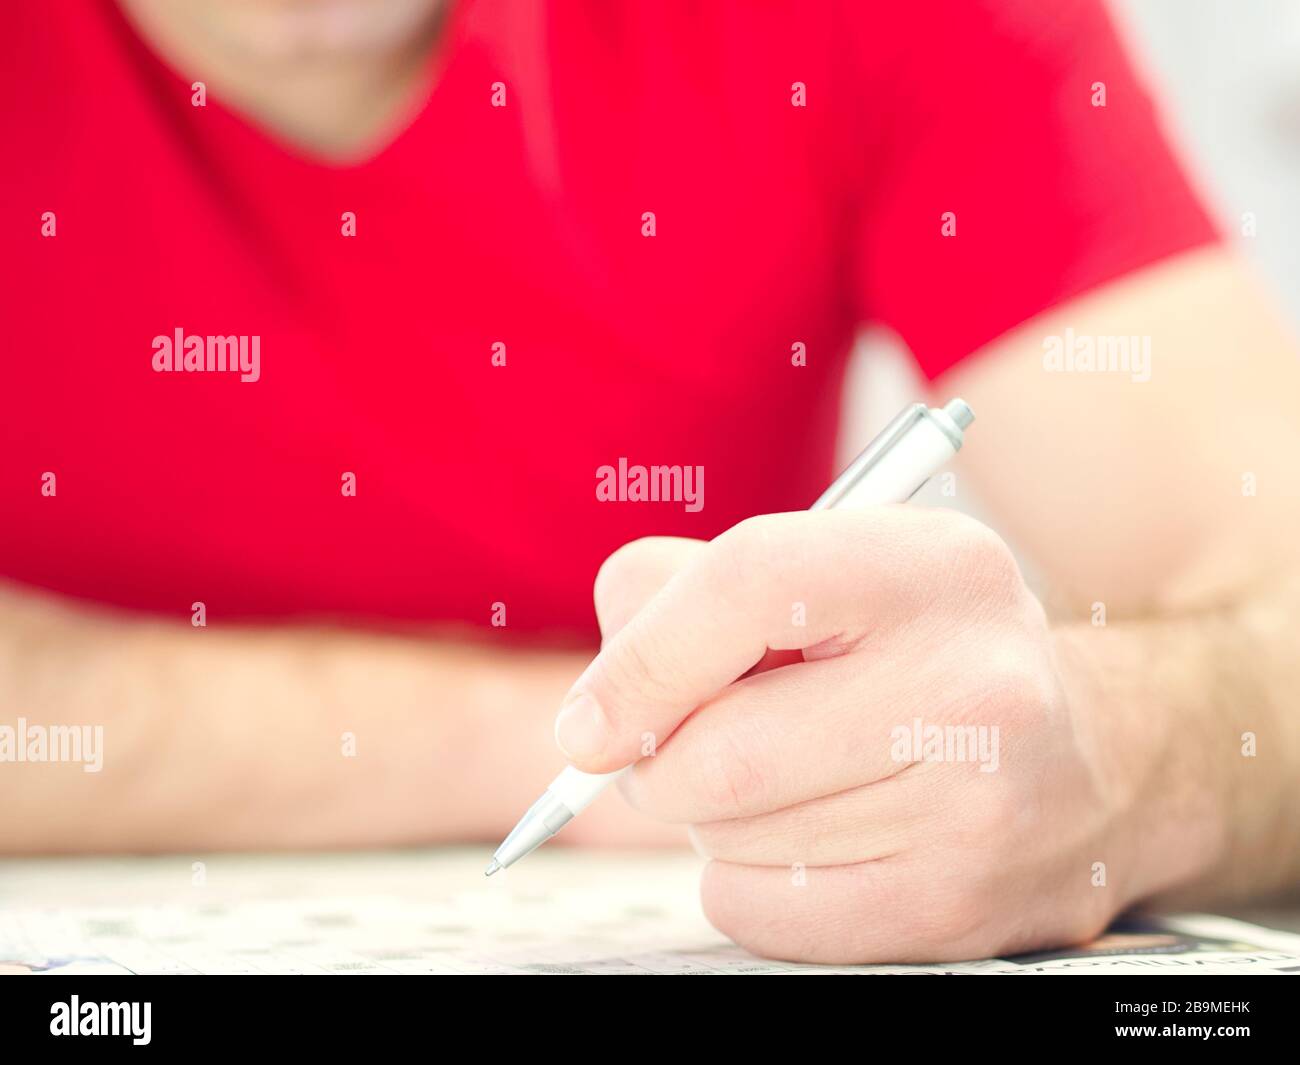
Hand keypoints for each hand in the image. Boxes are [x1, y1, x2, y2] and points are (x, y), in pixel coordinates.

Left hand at [554, 509, 1220, 962]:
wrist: (1089, 757)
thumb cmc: (915, 654)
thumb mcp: (830, 575)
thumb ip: (684, 592)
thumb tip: (597, 705)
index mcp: (930, 567)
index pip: (750, 583)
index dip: (642, 659)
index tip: (586, 727)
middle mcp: (974, 679)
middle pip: (724, 749)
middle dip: (661, 764)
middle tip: (677, 751)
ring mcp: (979, 804)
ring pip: (734, 838)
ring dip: (710, 819)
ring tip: (780, 778)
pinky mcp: (960, 906)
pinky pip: (764, 913)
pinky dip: (744, 881)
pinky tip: (806, 838)